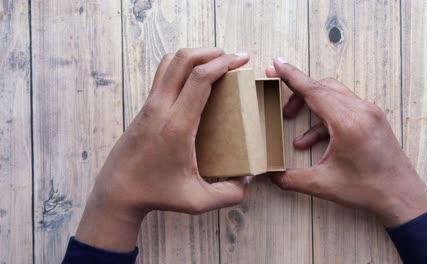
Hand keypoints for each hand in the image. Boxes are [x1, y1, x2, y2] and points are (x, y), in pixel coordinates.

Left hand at [76, 48, 251, 250]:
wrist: (118, 191)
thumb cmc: (157, 194)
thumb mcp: (198, 201)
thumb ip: (229, 194)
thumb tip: (248, 178)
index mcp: (177, 126)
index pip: (199, 79)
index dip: (223, 63)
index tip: (242, 60)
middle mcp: (161, 108)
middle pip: (184, 60)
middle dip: (212, 52)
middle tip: (233, 58)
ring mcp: (149, 105)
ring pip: (170, 62)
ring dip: (194, 55)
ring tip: (215, 62)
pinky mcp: (144, 107)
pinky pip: (163, 74)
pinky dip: (181, 66)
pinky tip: (195, 78)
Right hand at [267, 58, 426, 226]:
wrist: (402, 196)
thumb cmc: (367, 189)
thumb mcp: (323, 184)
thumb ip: (291, 179)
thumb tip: (270, 177)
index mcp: (348, 122)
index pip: (314, 90)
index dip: (291, 76)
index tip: (276, 64)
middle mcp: (361, 111)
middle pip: (322, 87)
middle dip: (297, 92)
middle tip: (278, 99)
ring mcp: (370, 112)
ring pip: (333, 94)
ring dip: (310, 103)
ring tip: (290, 117)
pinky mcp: (373, 119)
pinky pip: (344, 107)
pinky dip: (324, 117)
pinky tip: (310, 140)